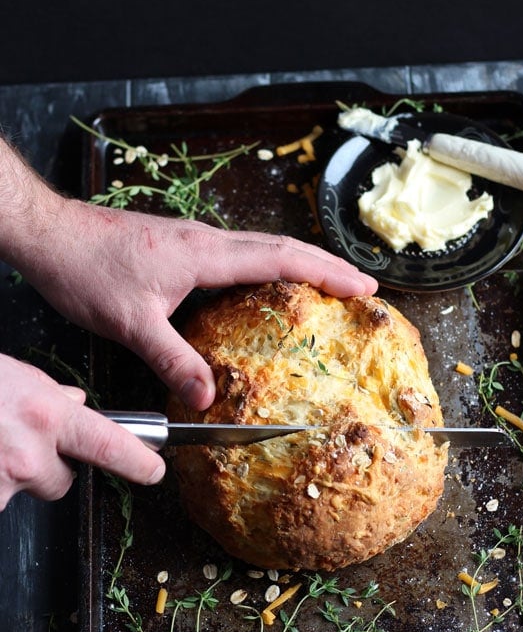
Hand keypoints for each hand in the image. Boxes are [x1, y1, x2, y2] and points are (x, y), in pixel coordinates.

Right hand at [0, 354, 164, 509]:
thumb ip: (50, 393)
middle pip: (61, 480)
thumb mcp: (12, 375)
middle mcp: (29, 455)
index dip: (137, 462)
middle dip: (49, 466)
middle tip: (18, 441)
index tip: (154, 470)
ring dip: (13, 473)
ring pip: (26, 487)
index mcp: (45, 416)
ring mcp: (5, 484)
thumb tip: (73, 402)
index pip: (110, 446)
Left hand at [25, 199, 378, 408]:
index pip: (282, 259)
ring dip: (300, 263)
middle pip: (282, 246)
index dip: (327, 273)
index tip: (362, 286)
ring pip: (261, 246)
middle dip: (327, 265)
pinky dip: (269, 266)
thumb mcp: (132, 324)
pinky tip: (266, 287)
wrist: (51, 234)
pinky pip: (240, 252)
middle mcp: (206, 239)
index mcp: (205, 254)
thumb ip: (174, 360)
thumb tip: (208, 397)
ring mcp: (195, 238)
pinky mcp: (181, 243)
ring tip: (328, 285)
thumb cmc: (87, 271)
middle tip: (362, 286)